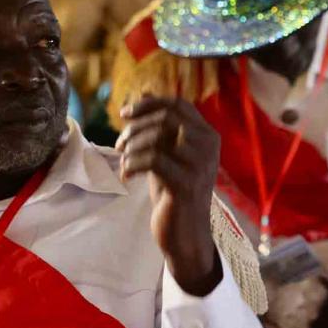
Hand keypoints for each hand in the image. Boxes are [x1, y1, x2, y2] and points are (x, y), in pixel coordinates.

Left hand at [117, 96, 221, 296]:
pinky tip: (126, 177)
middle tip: (119, 144)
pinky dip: (132, 165)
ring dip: (131, 148)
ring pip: (158, 138)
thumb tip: (144, 92)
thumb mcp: (167, 154)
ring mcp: (199, 165)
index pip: (178, 104)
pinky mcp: (186, 184)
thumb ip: (159, 126)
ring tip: (123, 162)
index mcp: (207, 135)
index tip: (125, 114)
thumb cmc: (175, 192)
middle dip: (135, 128)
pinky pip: (153, 160)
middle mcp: (208, 146)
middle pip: (165, 118)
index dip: (149, 104)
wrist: (186, 235)